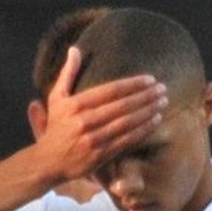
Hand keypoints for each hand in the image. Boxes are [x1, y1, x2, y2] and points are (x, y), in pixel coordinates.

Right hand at [34, 47, 166, 183]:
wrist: (49, 161)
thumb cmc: (56, 126)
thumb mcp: (56, 97)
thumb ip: (68, 73)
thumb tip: (75, 49)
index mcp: (75, 104)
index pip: (110, 90)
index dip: (133, 84)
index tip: (150, 79)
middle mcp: (84, 121)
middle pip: (122, 106)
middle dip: (146, 96)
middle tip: (163, 89)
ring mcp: (94, 139)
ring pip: (127, 123)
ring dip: (148, 111)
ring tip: (163, 102)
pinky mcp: (100, 156)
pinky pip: (127, 140)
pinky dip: (143, 130)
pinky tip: (156, 121)